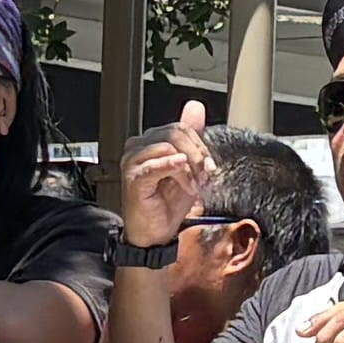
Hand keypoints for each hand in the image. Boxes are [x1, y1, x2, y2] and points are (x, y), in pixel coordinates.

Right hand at [115, 102, 217, 248]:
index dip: (200, 146)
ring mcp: (133, 161)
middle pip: (175, 133)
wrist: (154, 235)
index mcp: (150, 141)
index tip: (210, 168)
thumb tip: (195, 107)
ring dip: (189, 168)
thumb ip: (191, 138)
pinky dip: (175, 170)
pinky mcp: (133, 177)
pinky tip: (184, 181)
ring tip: (193, 187)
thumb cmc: (166, 204)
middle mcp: (138, 146)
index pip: (180, 128)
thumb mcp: (188, 168)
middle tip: (205, 177)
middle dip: (198, 156)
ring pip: (169, 146)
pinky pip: (157, 165)